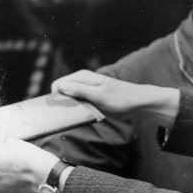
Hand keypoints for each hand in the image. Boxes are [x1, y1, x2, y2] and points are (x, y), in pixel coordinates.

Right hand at [51, 69, 179, 120]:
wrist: (137, 102)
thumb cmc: (120, 98)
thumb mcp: (99, 96)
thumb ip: (80, 91)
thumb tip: (60, 88)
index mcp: (81, 76)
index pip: (57, 85)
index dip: (55, 98)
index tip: (60, 111)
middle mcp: (81, 81)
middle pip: (61, 91)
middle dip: (61, 103)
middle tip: (69, 116)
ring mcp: (85, 89)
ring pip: (68, 97)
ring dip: (69, 107)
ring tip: (76, 116)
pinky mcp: (90, 97)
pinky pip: (77, 102)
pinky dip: (76, 109)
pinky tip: (81, 115)